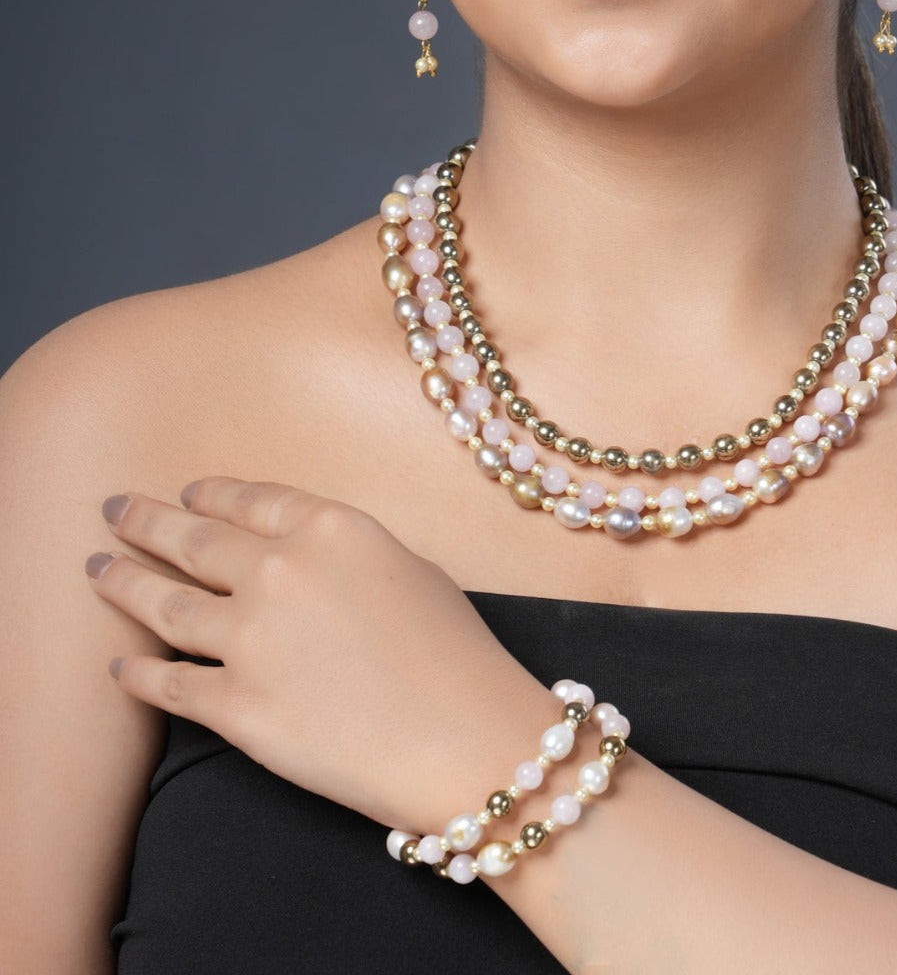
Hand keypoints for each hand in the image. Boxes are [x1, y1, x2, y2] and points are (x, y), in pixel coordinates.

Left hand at [86, 476, 546, 832]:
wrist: (464, 738)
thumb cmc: (457, 653)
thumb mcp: (411, 570)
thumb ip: (346, 556)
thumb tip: (308, 565)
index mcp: (329, 528)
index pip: (251, 499)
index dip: (211, 494)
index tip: (187, 493)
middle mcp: (278, 570)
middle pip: (194, 538)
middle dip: (147, 522)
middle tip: (114, 512)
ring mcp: (249, 638)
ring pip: (163, 603)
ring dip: (123, 584)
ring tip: (97, 571)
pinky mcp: (233, 707)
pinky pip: (167, 684)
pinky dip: (136, 675)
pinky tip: (118, 667)